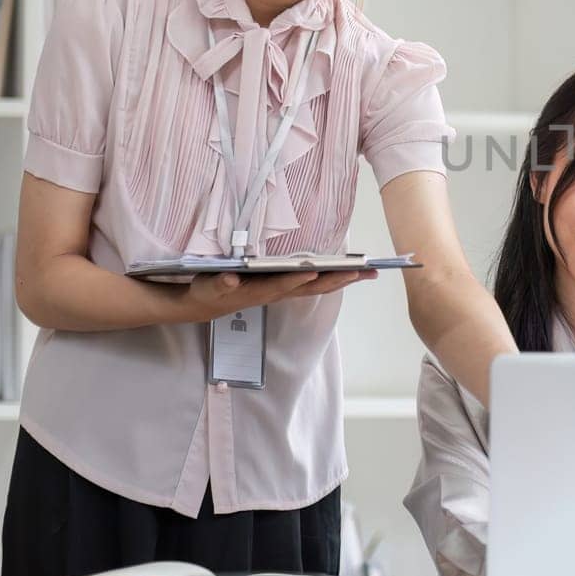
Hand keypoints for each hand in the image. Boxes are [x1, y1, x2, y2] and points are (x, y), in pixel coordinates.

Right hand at [179, 269, 378, 321]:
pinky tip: (352, 272)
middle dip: (338, 279)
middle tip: (364, 271)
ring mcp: (283, 291)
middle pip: (312, 287)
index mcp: (259, 291)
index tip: (316, 271)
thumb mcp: (208, 287)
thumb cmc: (209, 291)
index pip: (283, 284)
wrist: (206, 304)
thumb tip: (231, 278)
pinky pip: (315, 283)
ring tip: (369, 271)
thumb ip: (219, 283)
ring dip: (343, 279)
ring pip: (318, 286)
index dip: (298, 278)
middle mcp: (277, 293)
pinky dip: (334, 277)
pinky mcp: (285, 288)